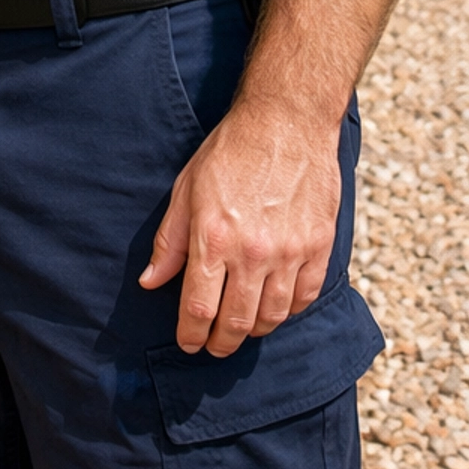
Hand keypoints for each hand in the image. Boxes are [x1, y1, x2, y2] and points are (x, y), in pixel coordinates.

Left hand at [139, 98, 341, 354]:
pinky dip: (287, 312)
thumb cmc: (230, 151)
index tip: (188, 344)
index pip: (199, 307)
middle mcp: (253, 252)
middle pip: (236, 322)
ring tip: (242, 328)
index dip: (191, 335)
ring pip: (271, 317)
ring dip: (253, 331)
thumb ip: (170, 241)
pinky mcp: (319, 247)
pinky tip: (274, 308)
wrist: (287, 122)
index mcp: (214, 237)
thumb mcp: (186, 189)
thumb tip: (151, 282)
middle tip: (214, 346)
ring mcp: (290, 252)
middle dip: (221, 342)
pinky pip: (303, 298)